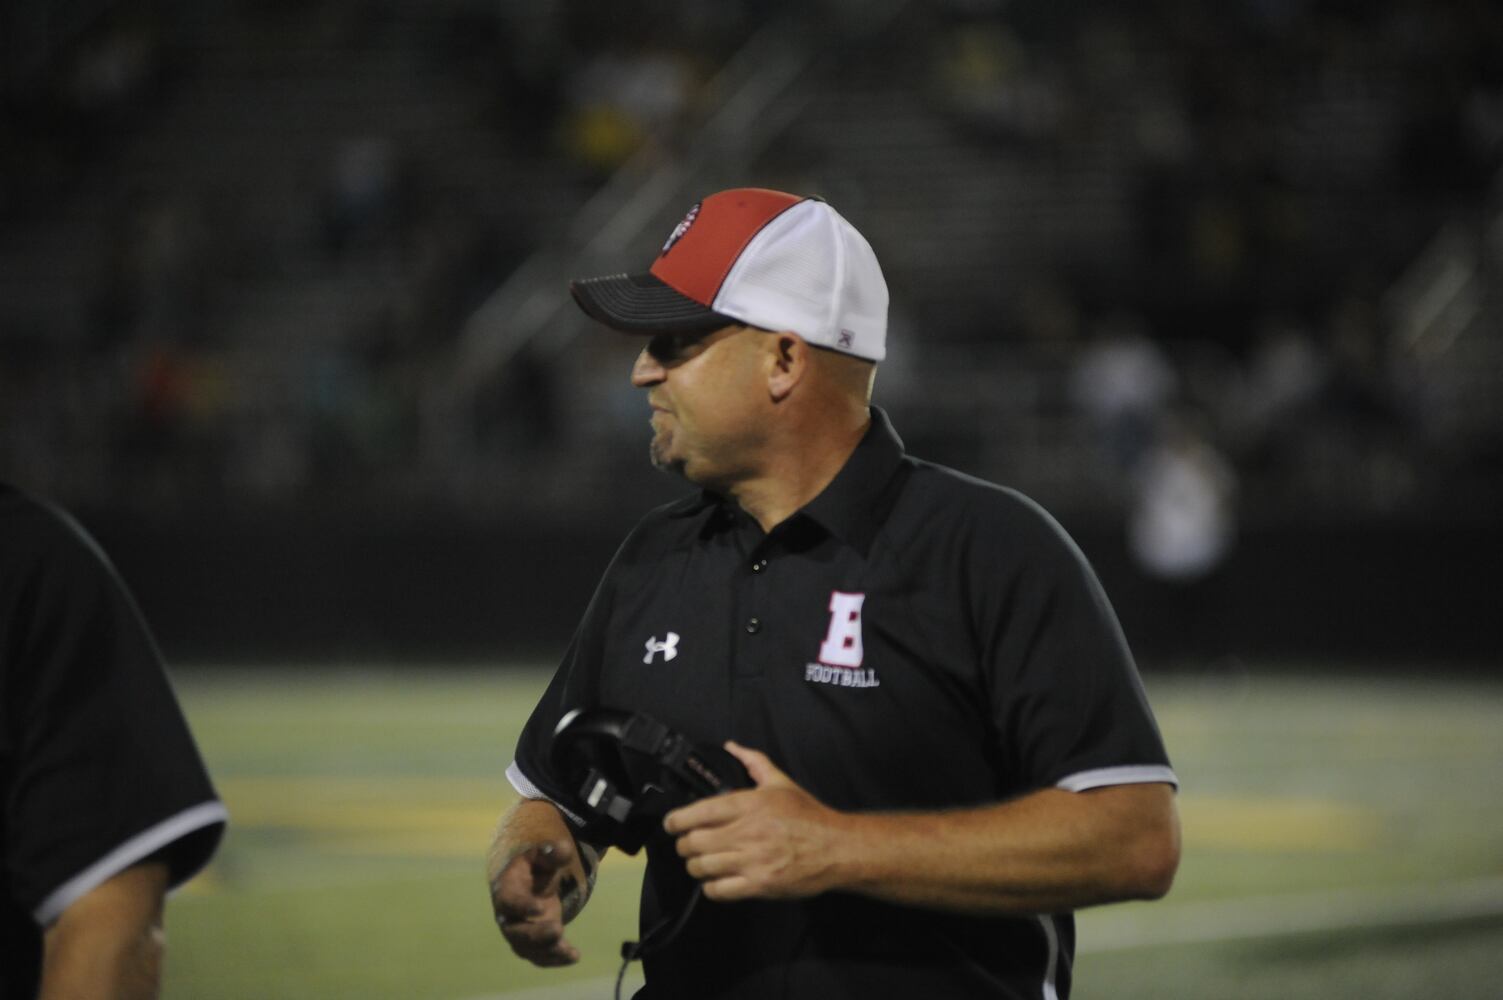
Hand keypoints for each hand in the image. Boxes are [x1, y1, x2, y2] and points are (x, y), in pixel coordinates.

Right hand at [490, 842, 581, 966]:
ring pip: (527, 949)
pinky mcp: (531, 945)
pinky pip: (539, 957)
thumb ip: (552, 853)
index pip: (508, 900)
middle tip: (558, 930)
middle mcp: (508, 916)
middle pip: (515, 932)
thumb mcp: (543, 855)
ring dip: (547, 952)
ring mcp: (518, 933)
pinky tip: (574, 956)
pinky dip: (555, 960)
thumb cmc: (534, 867)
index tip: (539, 907)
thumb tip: (564, 849)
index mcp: (506, 890)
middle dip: (536, 935)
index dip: (522, 905)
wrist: (529, 884)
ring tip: (569, 952)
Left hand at [664, 741, 847, 901]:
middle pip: (695, 842)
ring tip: (698, 862)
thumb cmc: (809, 816)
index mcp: (750, 805)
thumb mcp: (781, 782)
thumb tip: (732, 746)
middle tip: (685, 844)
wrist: (836, 848)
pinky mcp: (759, 885)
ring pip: (702, 867)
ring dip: (695, 866)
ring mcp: (753, 860)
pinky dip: (710, 887)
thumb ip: (754, 762)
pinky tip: (715, 880)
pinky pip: (719, 890)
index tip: (671, 823)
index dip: (676, 820)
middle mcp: (748, 832)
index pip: (699, 812)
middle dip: (683, 844)